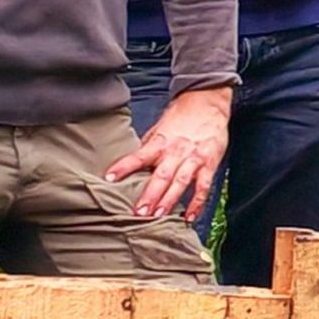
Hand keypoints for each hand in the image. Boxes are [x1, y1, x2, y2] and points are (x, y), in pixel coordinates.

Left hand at [112, 85, 230, 219]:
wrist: (208, 101)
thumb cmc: (182, 115)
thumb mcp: (161, 127)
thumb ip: (149, 146)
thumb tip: (135, 161)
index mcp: (161, 142)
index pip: (138, 156)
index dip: (124, 167)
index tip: (109, 178)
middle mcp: (176, 151)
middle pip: (161, 176)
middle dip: (150, 195)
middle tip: (139, 212)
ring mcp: (194, 158)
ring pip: (180, 182)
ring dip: (170, 200)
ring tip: (159, 215)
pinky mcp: (209, 164)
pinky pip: (203, 187)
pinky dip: (197, 203)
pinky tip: (189, 217)